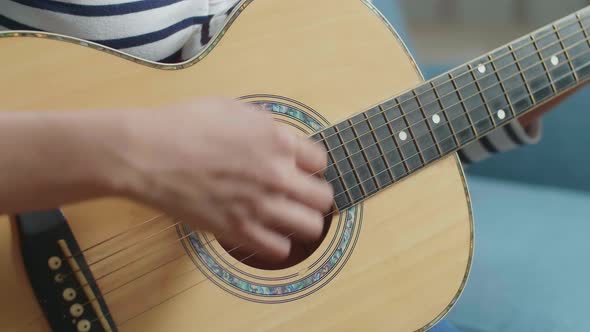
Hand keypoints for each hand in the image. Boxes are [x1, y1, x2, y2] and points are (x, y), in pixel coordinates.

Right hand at [116, 98, 333, 259]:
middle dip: (313, 196)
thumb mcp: (232, 108)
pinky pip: (278, 249)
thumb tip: (277, 136)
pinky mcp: (238, 230)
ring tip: (288, 217)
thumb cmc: (183, 125)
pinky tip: (266, 233)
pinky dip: (277, 243)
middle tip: (299, 196)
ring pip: (310, 227)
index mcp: (277, 140)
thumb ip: (264, 125)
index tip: (299, 170)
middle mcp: (277, 174)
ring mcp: (260, 205)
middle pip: (323, 197)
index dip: (309, 166)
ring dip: (302, 222)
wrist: (146, 153)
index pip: (320, 161)